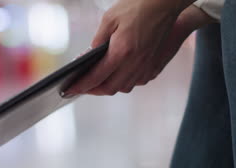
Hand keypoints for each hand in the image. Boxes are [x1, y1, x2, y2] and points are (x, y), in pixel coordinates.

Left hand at [66, 1, 213, 95]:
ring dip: (109, 87)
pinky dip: (124, 82)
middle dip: (94, 90)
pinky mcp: (154, 65)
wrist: (166, 3)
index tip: (70, 90)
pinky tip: (117, 75)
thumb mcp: (110, 18)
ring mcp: (146, 66)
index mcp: (122, 51)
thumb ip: (97, 40)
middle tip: (82, 87)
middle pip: (110, 88)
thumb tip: (87, 57)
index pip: (97, 76)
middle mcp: (135, 63)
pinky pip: (137, 82)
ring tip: (97, 82)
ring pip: (124, 87)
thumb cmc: (137, 6)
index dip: (82, 85)